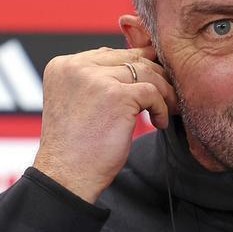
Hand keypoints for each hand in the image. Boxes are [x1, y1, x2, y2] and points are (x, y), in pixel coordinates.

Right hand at [32, 43, 176, 203]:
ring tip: (169, 110)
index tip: (153, 84)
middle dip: (155, 74)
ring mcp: (95, 79)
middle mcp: (76, 66)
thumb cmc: (76, 147)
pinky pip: (152, 91)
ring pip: (145, 72)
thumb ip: (96, 81)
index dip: (136, 67)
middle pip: (130, 57)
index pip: (110, 54)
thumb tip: (138, 65)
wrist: (67, 177)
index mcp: (63, 66)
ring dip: (163, 91)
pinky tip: (159, 123)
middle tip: (170, 94)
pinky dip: (161, 107)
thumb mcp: (78, 103)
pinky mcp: (116, 95)